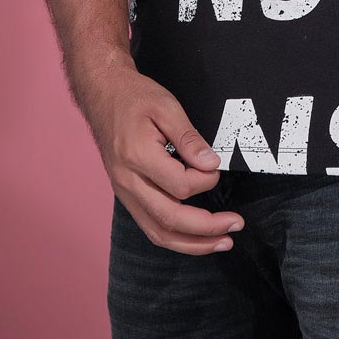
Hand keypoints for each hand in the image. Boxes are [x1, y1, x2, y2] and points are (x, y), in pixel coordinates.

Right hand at [82, 60, 245, 253]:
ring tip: (222, 242)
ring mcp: (124, 192)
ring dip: (193, 244)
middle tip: (236, 224)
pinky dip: (175, 239)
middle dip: (207, 228)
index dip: (206, 181)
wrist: (102, 95)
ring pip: (158, 232)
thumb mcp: (166, 106)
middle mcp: (128, 181)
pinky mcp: (126, 196)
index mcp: (137, 156)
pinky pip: (150, 227)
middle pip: (170, 218)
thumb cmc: (134, 97)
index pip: (180, 186)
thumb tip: (211, 164)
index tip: (218, 168)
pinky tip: (195, 239)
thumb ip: (189, 138)